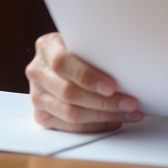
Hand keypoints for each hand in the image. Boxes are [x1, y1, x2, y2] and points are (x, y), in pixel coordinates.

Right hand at [25, 32, 143, 132]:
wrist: (59, 60)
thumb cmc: (79, 49)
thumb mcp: (83, 40)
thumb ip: (94, 50)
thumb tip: (127, 65)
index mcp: (46, 47)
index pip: (63, 63)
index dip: (87, 77)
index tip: (112, 86)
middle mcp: (37, 71)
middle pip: (69, 93)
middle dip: (104, 101)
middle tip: (130, 103)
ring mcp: (37, 95)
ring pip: (71, 113)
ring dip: (104, 116)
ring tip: (129, 113)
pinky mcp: (41, 115)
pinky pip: (70, 127)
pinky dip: (96, 125)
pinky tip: (114, 120)